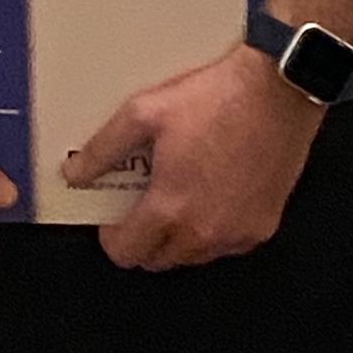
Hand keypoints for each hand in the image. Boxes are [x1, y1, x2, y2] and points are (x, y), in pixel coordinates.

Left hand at [63, 45, 323, 272]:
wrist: (276, 92)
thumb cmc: (213, 100)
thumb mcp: (143, 112)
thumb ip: (103, 149)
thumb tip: (76, 174)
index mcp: (171, 208)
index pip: (127, 253)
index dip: (111, 237)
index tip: (112, 218)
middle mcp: (205, 233)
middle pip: (158, 260)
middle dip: (143, 238)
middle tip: (142, 201)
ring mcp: (238, 234)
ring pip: (193, 256)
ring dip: (178, 236)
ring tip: (177, 191)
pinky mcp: (265, 226)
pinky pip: (227, 244)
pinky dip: (212, 230)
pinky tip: (210, 192)